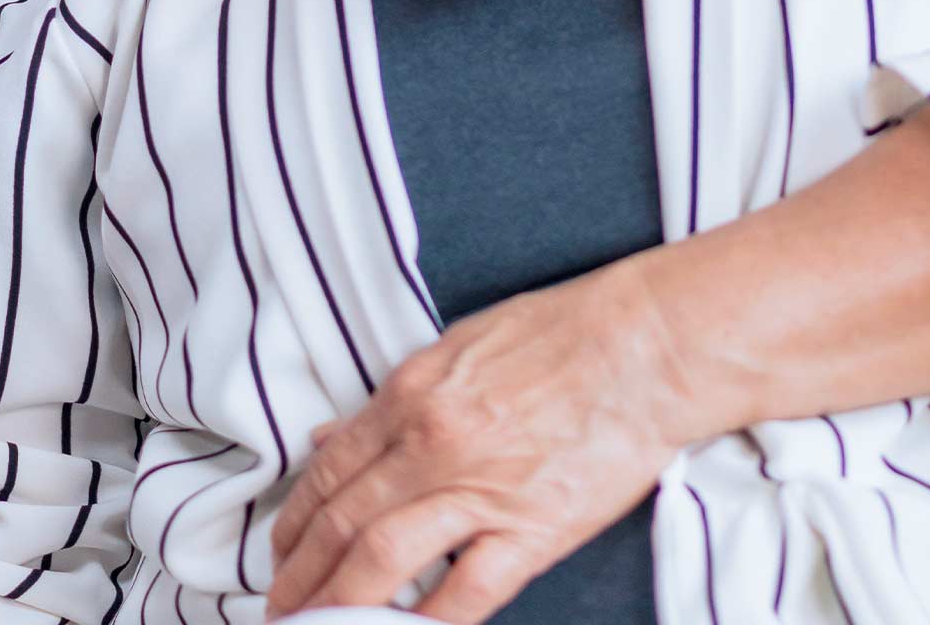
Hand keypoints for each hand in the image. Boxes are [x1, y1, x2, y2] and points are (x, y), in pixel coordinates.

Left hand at [263, 261, 688, 622]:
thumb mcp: (464, 342)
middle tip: (279, 606)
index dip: (295, 520)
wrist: (649, 343)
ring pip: (382, 562)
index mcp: (415, 391)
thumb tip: (331, 434)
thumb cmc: (566, 331)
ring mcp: (481, 488)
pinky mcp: (532, 529)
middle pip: (343, 523)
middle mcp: (434, 442)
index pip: (331, 469)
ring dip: (336, 605)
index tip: (280, 551)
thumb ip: (396, 396)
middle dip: (299, 575)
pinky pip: (463, 594)